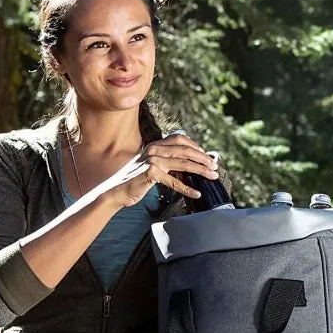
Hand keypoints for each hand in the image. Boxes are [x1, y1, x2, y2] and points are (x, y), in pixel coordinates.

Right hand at [98, 132, 218, 206]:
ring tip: (212, 176)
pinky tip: (196, 193)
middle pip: (185, 150)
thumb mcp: (152, 166)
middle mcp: (154, 150)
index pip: (179, 138)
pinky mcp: (151, 173)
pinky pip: (174, 181)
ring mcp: (152, 161)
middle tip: (214, 166)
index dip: (195, 145)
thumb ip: (166, 161)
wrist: (118, 191)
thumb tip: (189, 163)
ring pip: (183, 163)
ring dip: (201, 170)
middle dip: (203, 158)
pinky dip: (187, 188)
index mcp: (155, 145)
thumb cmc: (137, 180)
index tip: (206, 155)